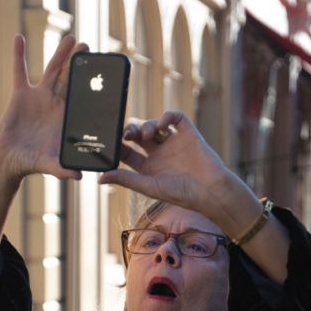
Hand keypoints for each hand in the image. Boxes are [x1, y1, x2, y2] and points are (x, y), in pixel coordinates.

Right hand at [0, 35, 87, 181]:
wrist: (9, 161)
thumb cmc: (32, 164)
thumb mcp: (50, 166)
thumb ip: (63, 169)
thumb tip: (79, 176)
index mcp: (67, 118)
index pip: (82, 98)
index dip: (90, 85)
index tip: (100, 72)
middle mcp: (56, 104)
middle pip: (70, 79)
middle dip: (79, 63)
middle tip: (89, 46)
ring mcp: (39, 97)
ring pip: (52, 70)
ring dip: (60, 54)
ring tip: (70, 37)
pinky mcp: (21, 95)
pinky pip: (19, 71)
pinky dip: (18, 55)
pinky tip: (19, 37)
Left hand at [99, 111, 228, 213]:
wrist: (211, 190)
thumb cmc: (182, 194)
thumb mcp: (149, 186)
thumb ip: (126, 179)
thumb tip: (100, 178)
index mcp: (147, 168)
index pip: (127, 152)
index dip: (117, 145)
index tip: (111, 141)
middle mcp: (158, 154)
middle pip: (138, 136)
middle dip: (130, 131)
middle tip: (128, 134)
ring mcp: (173, 143)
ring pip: (154, 125)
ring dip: (147, 125)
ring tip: (147, 134)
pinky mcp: (188, 134)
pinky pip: (176, 118)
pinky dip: (167, 116)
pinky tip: (163, 124)